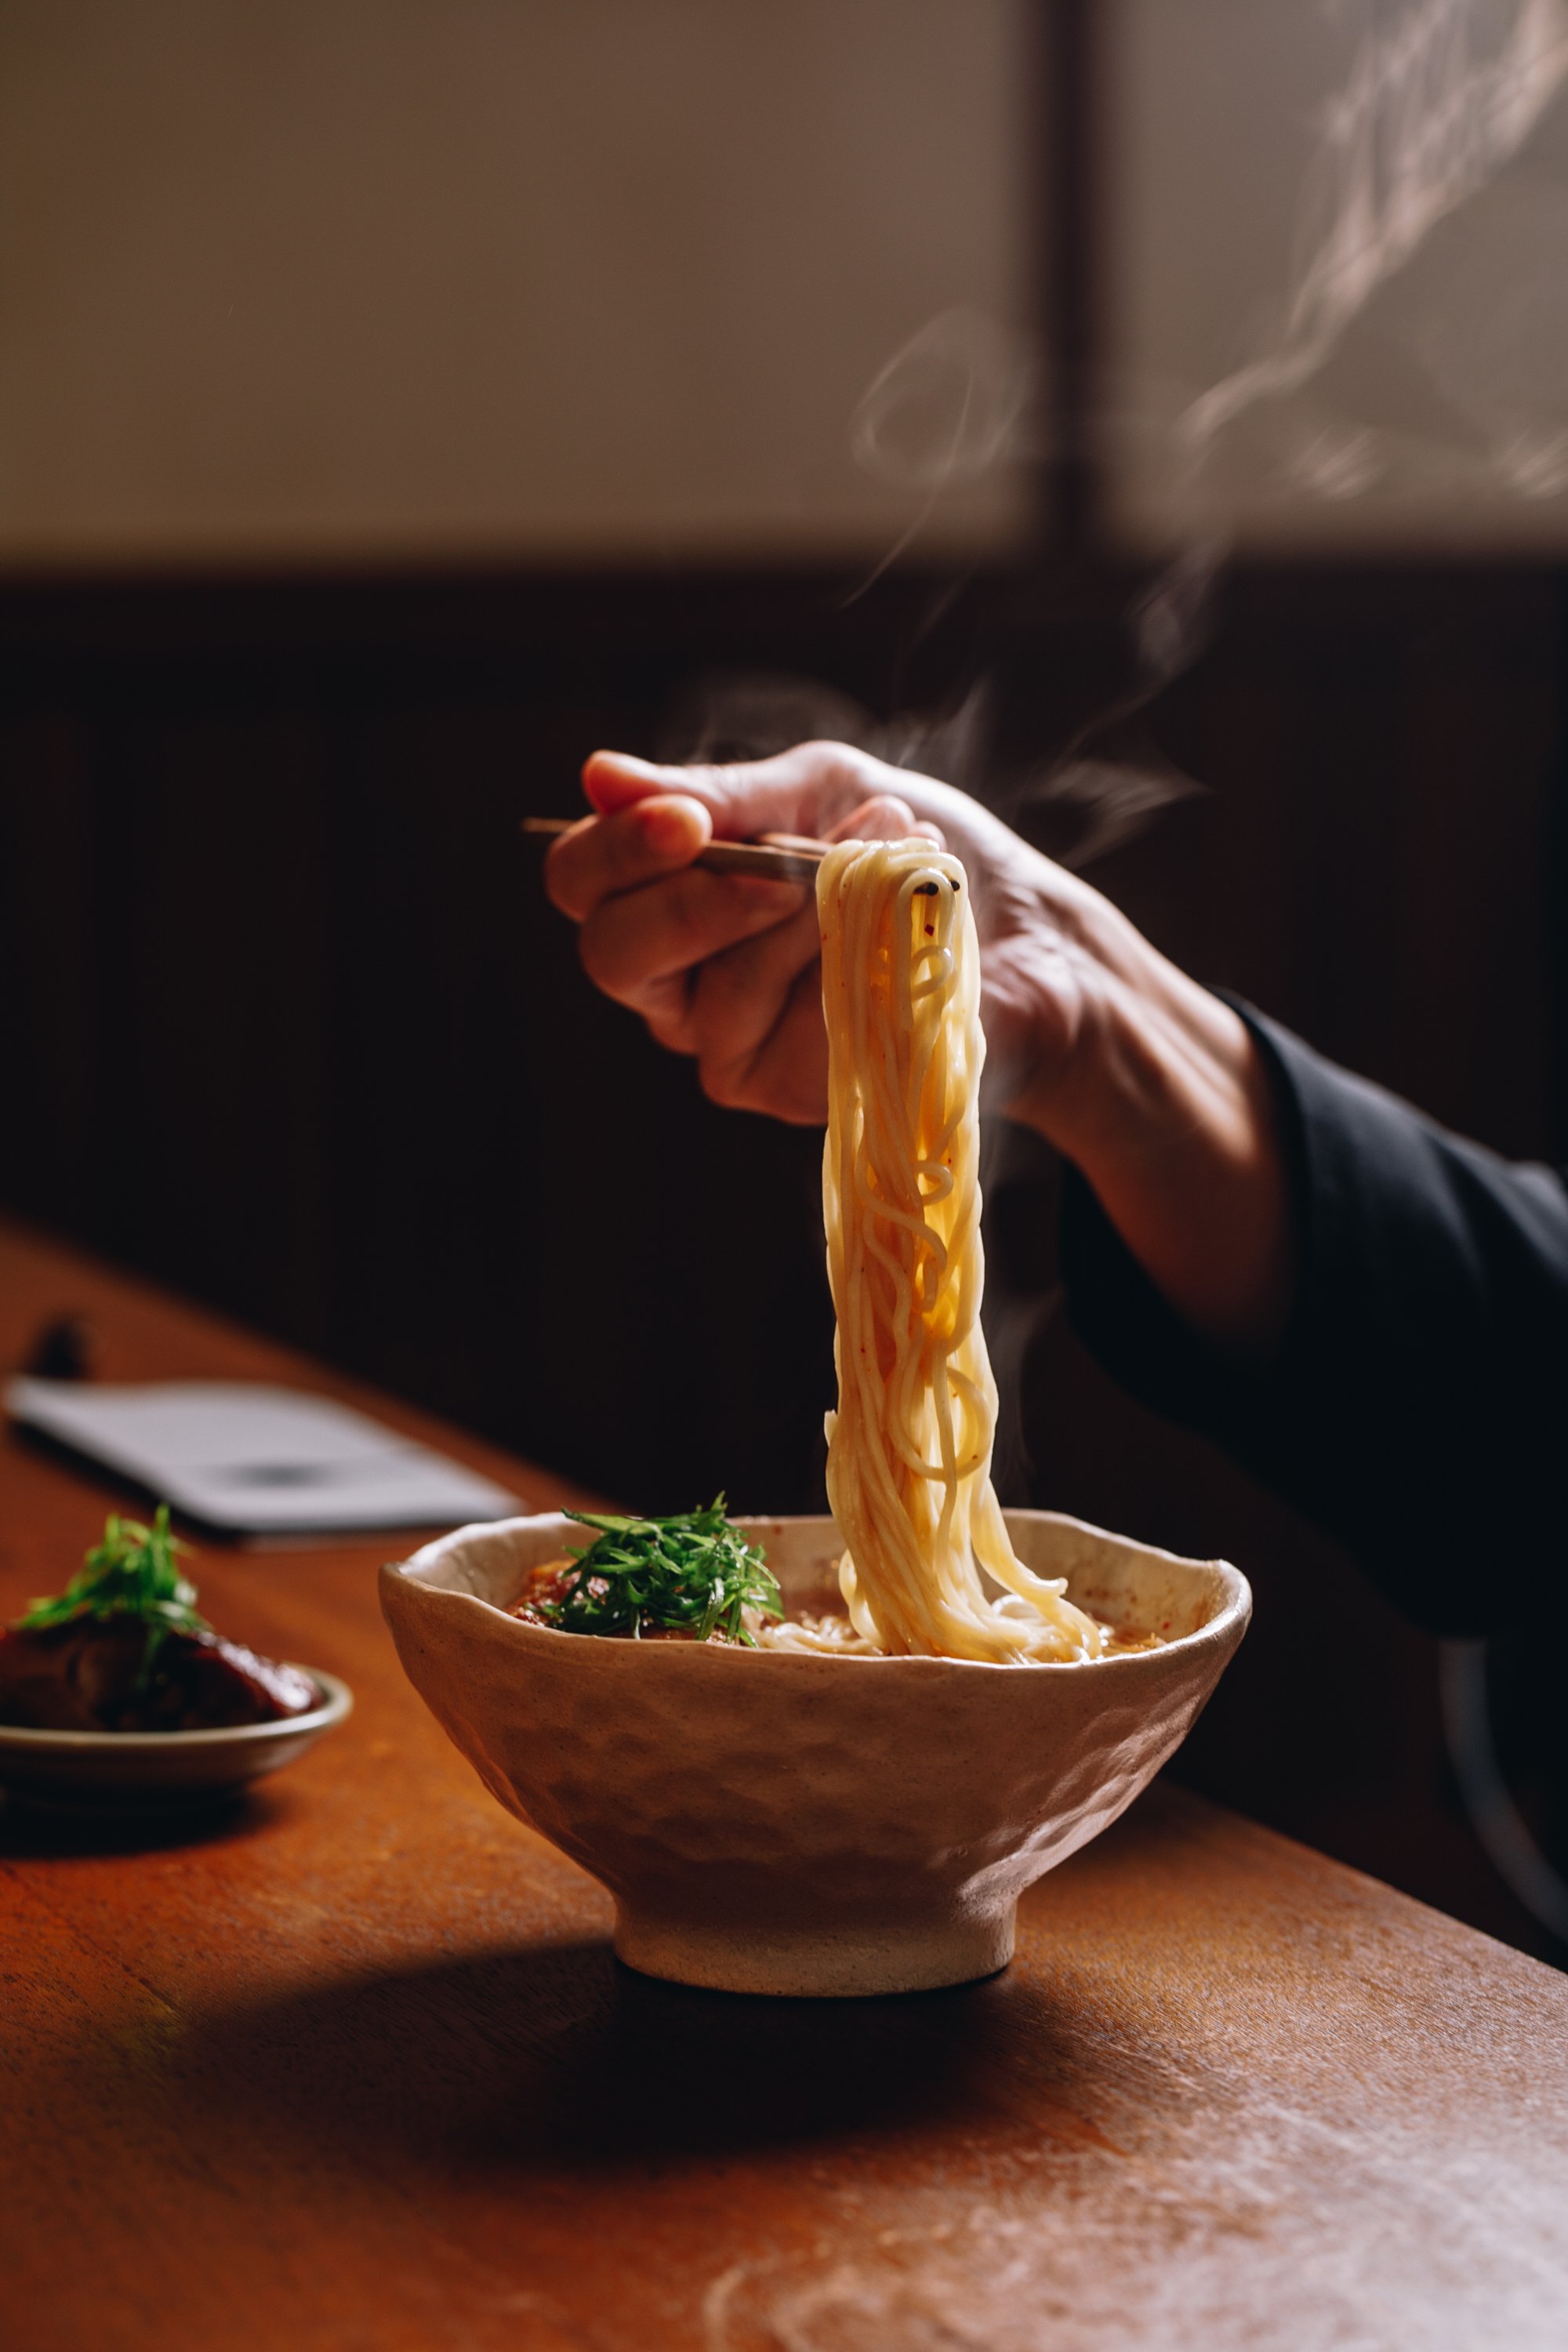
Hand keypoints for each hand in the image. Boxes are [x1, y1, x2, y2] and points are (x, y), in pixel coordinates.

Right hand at [545, 741, 1293, 1354]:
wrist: (1031, 935)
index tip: (691, 819)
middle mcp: (679, 990)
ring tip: (895, 854)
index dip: (620, 851)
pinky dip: (861, 973)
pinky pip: (798, 1038)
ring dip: (816, 916)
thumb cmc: (916, 851)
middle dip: (700, 902)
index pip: (582, 885)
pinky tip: (909, 934)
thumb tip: (598, 776)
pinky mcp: (799, 1097)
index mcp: (664, 901)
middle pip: (616, 956)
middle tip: (790, 862)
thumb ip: (717, 792)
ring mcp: (735, 1052)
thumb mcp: (820, 789)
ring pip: (719, 998)